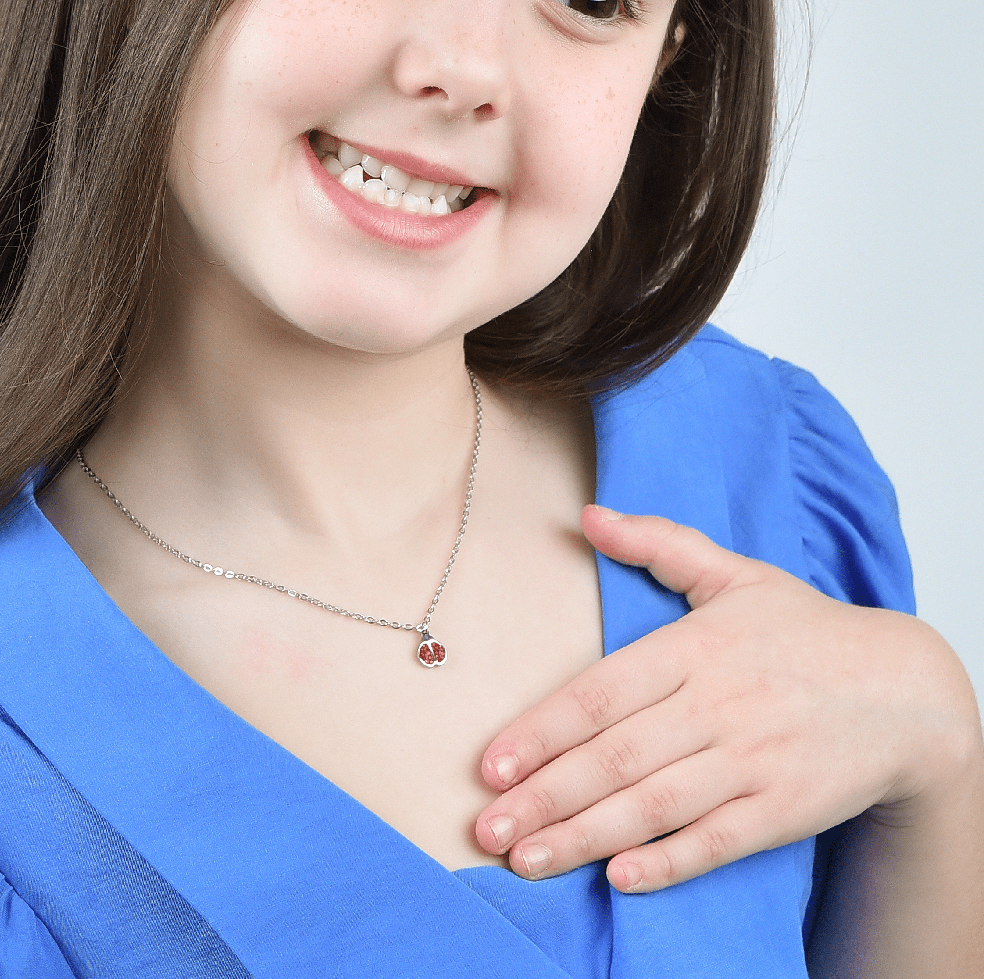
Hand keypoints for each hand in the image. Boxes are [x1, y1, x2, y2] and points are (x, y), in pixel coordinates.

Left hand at [474, 506, 976, 891]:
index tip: (491, 764)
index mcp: (694, 648)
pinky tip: (619, 878)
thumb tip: (589, 515)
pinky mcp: (783, 809)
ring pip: (655, 805)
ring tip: (526, 859)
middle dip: (545, 796)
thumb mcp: (734, 574)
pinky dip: (669, 861)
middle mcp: (717, 705)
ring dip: (584, 836)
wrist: (905, 691)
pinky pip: (717, 841)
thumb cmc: (805, 629)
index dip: (542, 731)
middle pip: (616, 757)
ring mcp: (751, 761)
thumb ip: (658, 544)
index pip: (601, 694)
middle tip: (486, 827)